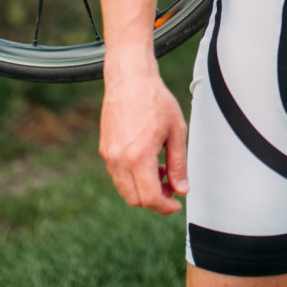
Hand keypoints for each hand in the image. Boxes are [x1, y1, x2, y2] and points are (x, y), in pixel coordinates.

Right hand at [99, 65, 188, 214]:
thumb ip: (178, 164)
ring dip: (143, 188)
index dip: (165, 207)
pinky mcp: (105, 149)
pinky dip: (133, 177)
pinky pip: (118, 175)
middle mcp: (119, 159)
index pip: (150, 198)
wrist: (129, 79)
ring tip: (161, 170)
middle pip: (135, 199)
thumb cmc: (154, 99)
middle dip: (155, 199)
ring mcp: (109, 155)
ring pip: (125, 189)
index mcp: (139, 156)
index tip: (176, 203)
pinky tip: (148, 161)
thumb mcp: (176, 131)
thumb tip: (181, 189)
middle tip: (171, 187)